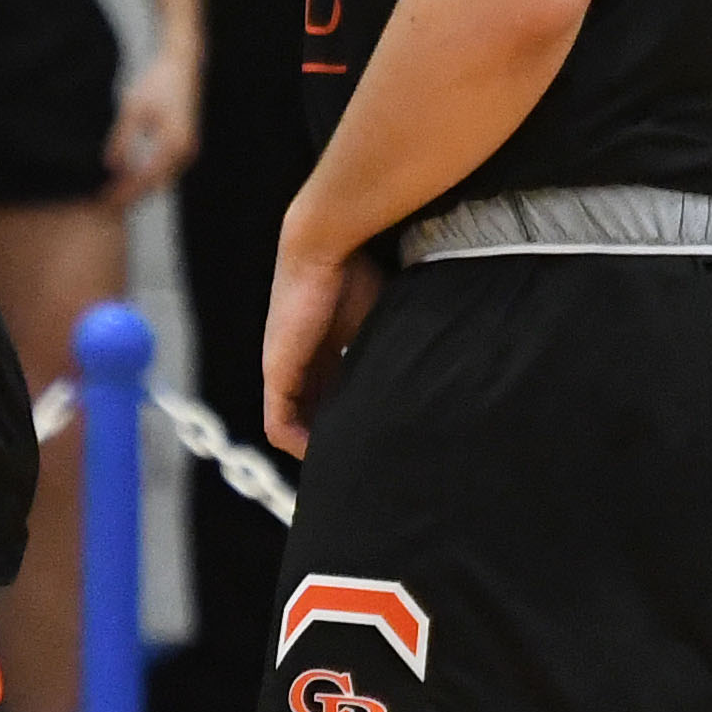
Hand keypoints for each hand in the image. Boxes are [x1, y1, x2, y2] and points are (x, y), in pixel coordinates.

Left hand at [101, 48, 200, 205]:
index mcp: (173, 142)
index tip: (102, 199)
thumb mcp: (133, 108)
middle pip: (154, 186)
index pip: (145, 179)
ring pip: (160, 182)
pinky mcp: (184, 148)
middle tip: (101, 203)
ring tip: (110, 194)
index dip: (123, 192)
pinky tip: (125, 178)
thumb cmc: (157, 83)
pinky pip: (164, 171)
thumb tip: (110, 167)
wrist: (182, 66)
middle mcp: (185, 151)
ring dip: (138, 189)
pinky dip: (146, 178)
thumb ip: (122, 138)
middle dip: (130, 196)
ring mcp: (188, 151)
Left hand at [259, 236, 384, 456]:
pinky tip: (324, 457)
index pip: (332, 397)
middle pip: (313, 416)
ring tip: (346, 468)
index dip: (350, 419)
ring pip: (295, 424)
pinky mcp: (276, 372)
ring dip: (317, 447)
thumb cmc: (361, 269)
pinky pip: (278, 423)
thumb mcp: (383, 319)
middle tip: (363, 464)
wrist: (326, 243)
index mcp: (324, 350)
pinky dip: (299, 444)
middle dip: (334, 440)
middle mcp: (300, 363)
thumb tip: (435, 370)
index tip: (374, 441)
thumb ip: (392, 347)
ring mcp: (284, 369)